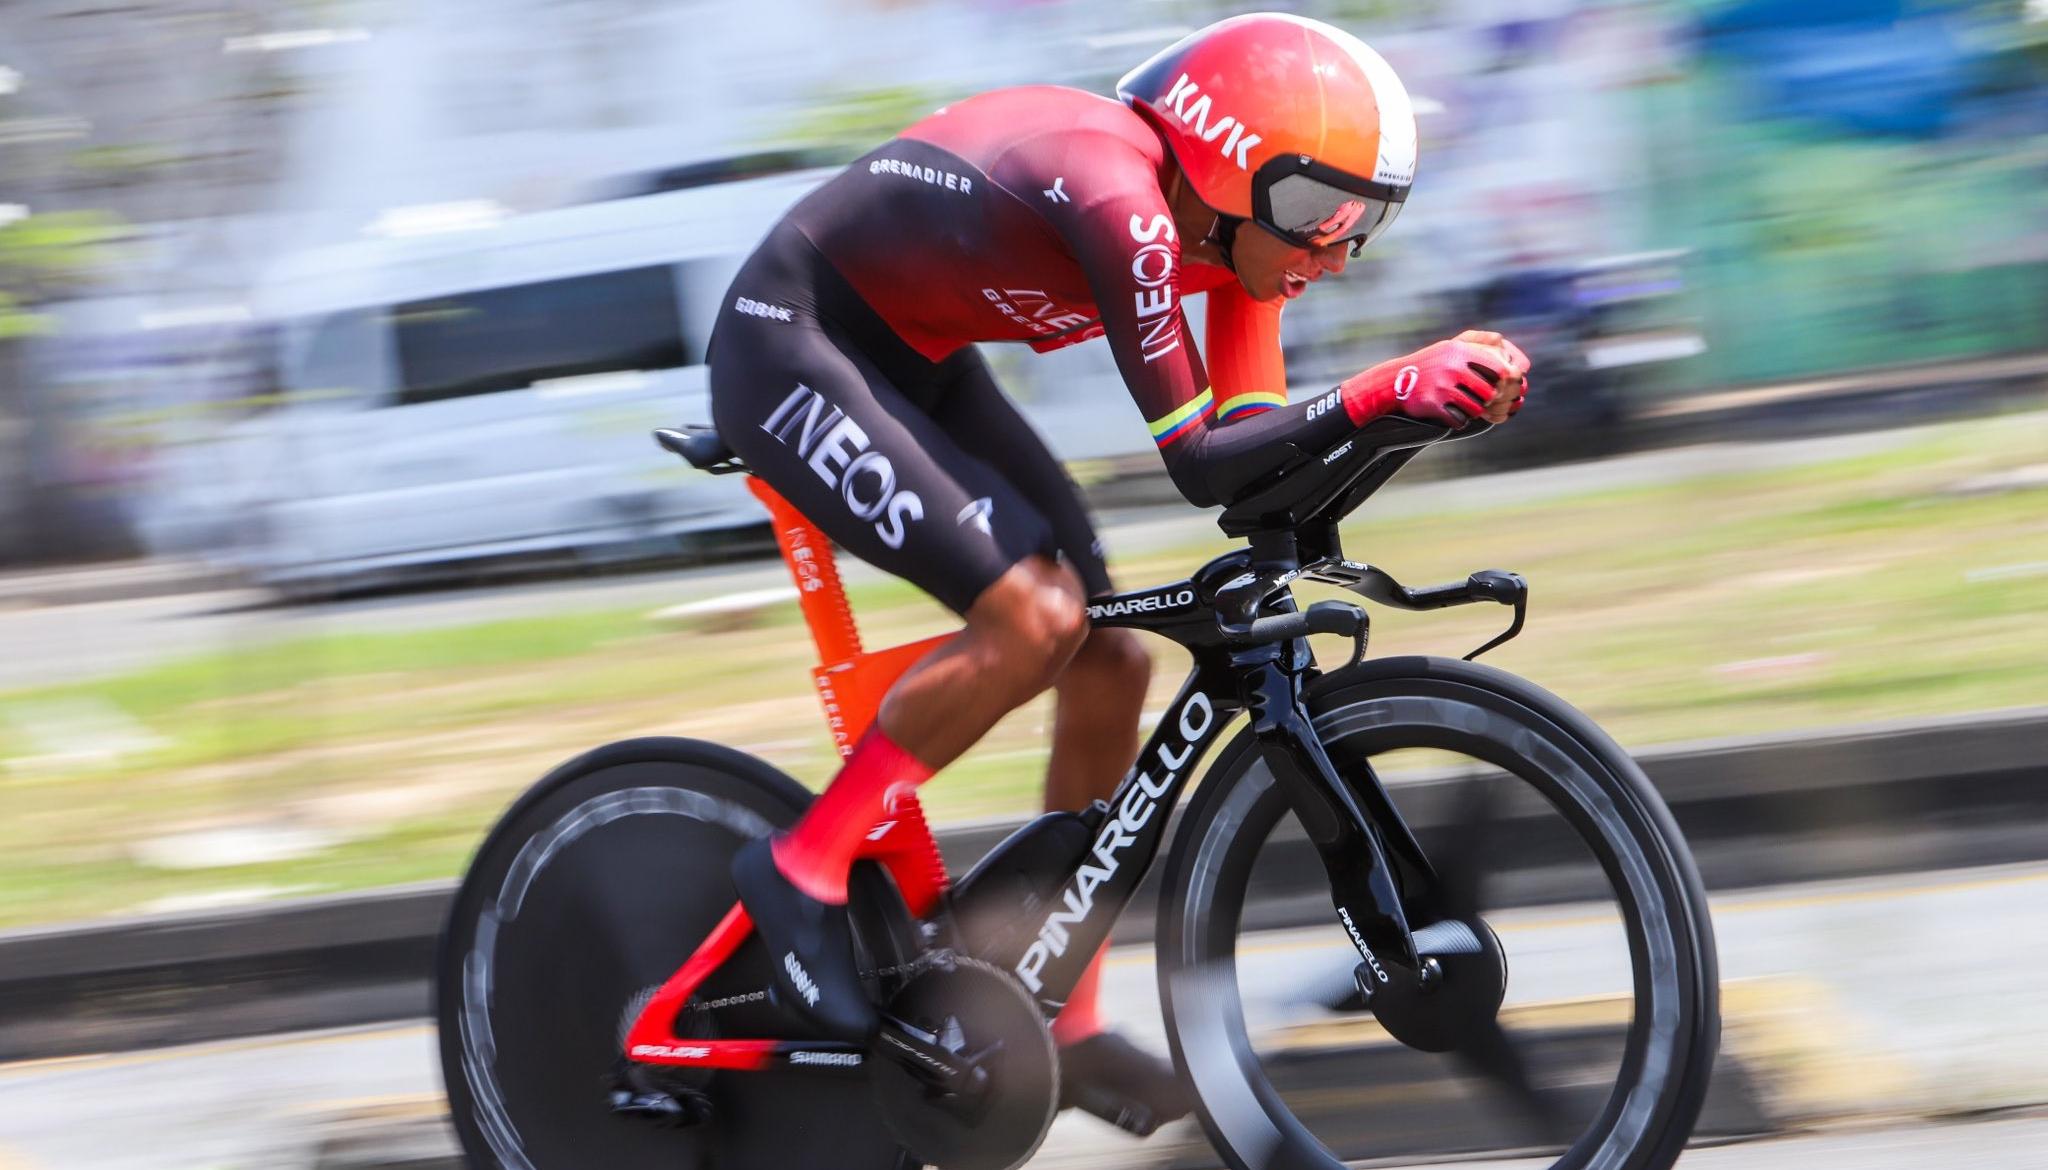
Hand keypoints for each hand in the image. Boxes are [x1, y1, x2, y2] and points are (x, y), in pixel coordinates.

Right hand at [1340, 333, 1529, 427]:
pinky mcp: (1433, 405)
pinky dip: (1459, 420)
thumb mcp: (1450, 346)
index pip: (1499, 369)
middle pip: (1489, 392)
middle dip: (1488, 399)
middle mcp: (1452, 368)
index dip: (1504, 381)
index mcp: (1460, 351)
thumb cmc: (1430, 363)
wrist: (1394, 381)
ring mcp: (1442, 387)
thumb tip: (1501, 340)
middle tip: (1483, 400)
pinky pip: (1459, 420)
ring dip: (1474, 411)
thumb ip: (1477, 342)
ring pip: (1476, 408)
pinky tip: (1451, 414)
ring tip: (1466, 406)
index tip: (1499, 386)